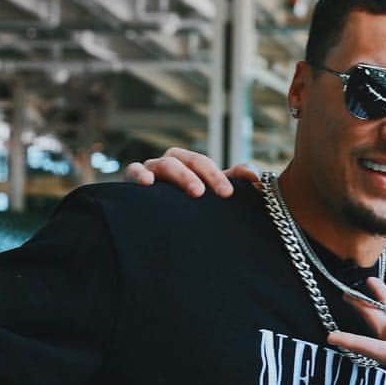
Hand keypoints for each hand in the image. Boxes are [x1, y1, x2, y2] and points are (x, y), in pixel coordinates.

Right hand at [123, 147, 260, 197]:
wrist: (159, 225)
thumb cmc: (190, 207)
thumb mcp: (212, 194)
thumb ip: (234, 181)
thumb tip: (255, 175)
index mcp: (188, 165)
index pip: (203, 163)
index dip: (216, 176)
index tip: (228, 195)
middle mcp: (170, 164)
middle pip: (184, 159)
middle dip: (199, 174)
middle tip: (208, 194)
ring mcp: (151, 171)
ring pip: (163, 164)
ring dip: (179, 175)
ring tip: (193, 191)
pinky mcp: (131, 183)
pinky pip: (133, 171)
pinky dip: (139, 174)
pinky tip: (147, 183)